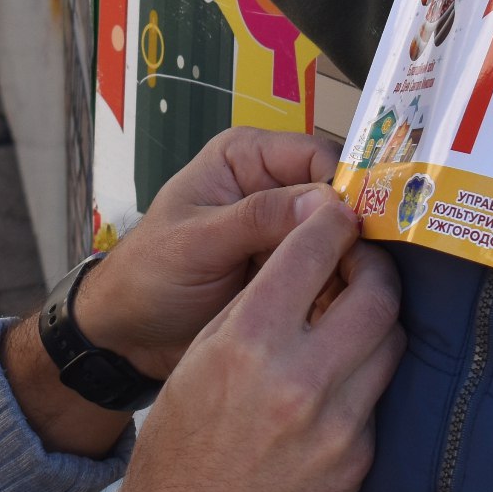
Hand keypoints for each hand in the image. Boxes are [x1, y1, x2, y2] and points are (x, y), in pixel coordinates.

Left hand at [75, 127, 340, 378]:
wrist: (131, 334)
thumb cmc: (148, 275)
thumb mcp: (197, 243)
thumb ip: (257, 218)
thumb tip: (326, 202)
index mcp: (247, 158)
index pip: (318, 157)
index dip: (344, 189)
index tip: (359, 230)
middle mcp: (273, 186)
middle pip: (337, 199)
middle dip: (349, 235)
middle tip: (361, 273)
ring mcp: (284, 232)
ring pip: (339, 240)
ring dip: (346, 267)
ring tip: (346, 299)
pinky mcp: (289, 271)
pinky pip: (329, 274)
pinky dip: (334, 292)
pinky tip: (332, 314)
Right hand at [75, 196, 403, 491]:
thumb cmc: (184, 445)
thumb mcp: (202, 355)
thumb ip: (256, 304)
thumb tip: (305, 258)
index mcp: (250, 341)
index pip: (314, 249)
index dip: (333, 222)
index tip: (339, 217)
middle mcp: (299, 379)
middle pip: (377, 293)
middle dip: (374, 269)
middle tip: (362, 266)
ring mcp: (336, 424)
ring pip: (390, 343)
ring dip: (377, 322)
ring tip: (354, 320)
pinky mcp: (357, 460)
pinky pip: (379, 398)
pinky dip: (364, 380)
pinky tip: (339, 382)